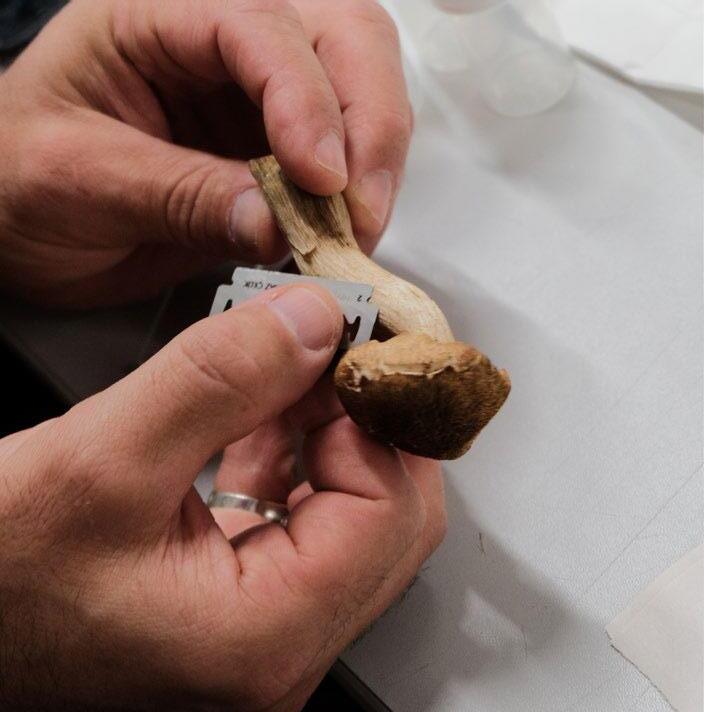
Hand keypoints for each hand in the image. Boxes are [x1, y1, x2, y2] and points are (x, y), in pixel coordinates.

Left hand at [0, 0, 411, 306]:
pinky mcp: (276, 148)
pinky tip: (344, 234)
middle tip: (363, 212)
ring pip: (361, 90)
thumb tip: (279, 225)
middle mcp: (222, 40)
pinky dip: (358, 196)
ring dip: (375, 163)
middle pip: (342, 37)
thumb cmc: (19, 181)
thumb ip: (179, 194)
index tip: (323, 182)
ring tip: (357, 231)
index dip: (306, 99)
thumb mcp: (78, 180)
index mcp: (157, 15)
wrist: (19, 221)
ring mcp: (257, 94)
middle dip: (369, 125)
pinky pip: (344, 157)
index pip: (259, 25)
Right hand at [0, 284, 444, 709]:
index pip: (389, 510)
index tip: (345, 343)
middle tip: (325, 348)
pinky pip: (305, 516)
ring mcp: (267, 630)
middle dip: (360, 419)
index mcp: (263, 638)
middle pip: (388, 516)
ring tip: (291, 367)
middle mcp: (279, 649)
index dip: (374, 414)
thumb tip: (313, 322)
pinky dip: (296, 453)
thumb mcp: (101, 458)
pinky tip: (264, 411)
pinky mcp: (245, 599)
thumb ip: (220, 380)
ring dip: (330, 429)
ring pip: (352, 511)